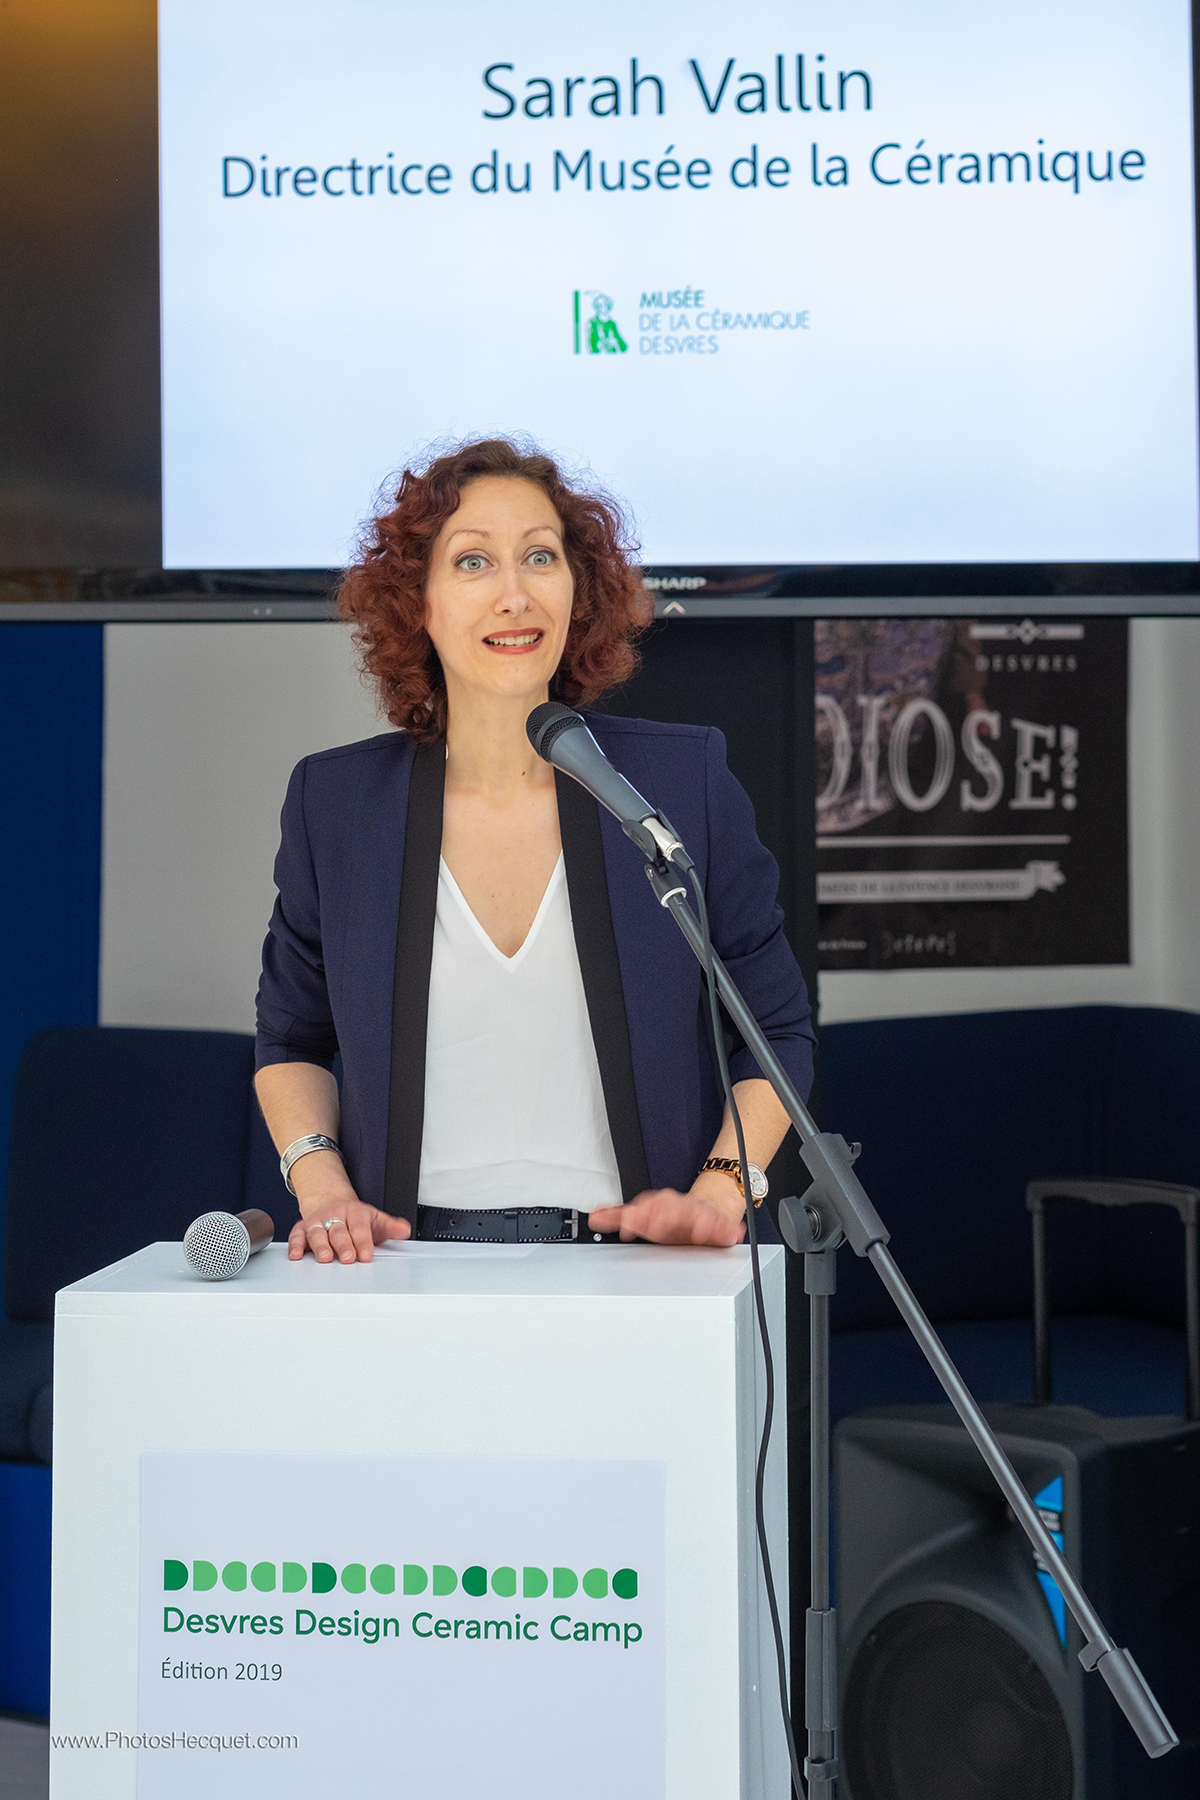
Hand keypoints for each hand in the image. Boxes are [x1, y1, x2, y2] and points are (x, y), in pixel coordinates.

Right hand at [288, 1195, 410, 1263]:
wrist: (332, 1202)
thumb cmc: (355, 1218)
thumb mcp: (375, 1220)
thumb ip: (390, 1227)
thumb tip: (404, 1230)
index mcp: (355, 1213)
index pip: (360, 1227)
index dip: (363, 1241)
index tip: (366, 1255)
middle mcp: (335, 1216)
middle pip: (339, 1231)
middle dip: (343, 1245)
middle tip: (348, 1258)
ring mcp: (318, 1222)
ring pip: (317, 1232)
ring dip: (320, 1245)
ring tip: (325, 1257)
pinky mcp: (302, 1229)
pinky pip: (297, 1235)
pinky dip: (295, 1245)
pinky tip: (297, 1255)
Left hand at [587, 1178, 745, 1246]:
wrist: (708, 1209)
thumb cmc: (674, 1219)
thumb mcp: (645, 1218)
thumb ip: (619, 1217)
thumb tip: (594, 1218)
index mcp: (660, 1206)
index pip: (646, 1206)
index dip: (636, 1215)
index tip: (627, 1224)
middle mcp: (679, 1207)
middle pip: (670, 1208)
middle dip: (663, 1218)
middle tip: (656, 1228)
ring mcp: (699, 1214)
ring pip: (697, 1214)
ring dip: (698, 1222)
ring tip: (699, 1231)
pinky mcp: (719, 1223)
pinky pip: (723, 1225)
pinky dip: (727, 1229)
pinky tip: (731, 1234)